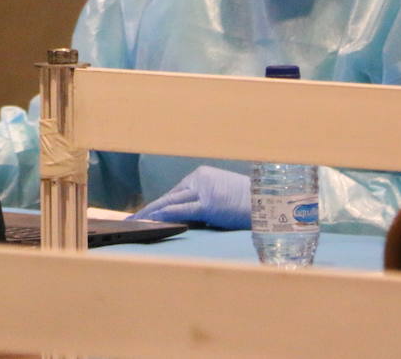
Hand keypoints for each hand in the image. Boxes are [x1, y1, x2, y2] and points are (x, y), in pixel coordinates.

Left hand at [128, 166, 251, 228]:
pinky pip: (181, 209)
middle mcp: (199, 178)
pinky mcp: (209, 203)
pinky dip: (164, 215)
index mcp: (201, 175)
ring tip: (135, 223)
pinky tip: (152, 221)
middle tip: (131, 219)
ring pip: (170, 201)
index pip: (174, 193)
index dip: (157, 205)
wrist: (270, 203)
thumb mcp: (220, 198)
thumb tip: (184, 219)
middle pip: (168, 196)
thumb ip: (202, 204)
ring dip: (150, 214)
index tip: (142, 214)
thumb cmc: (247, 204)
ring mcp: (204, 189)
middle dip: (148, 209)